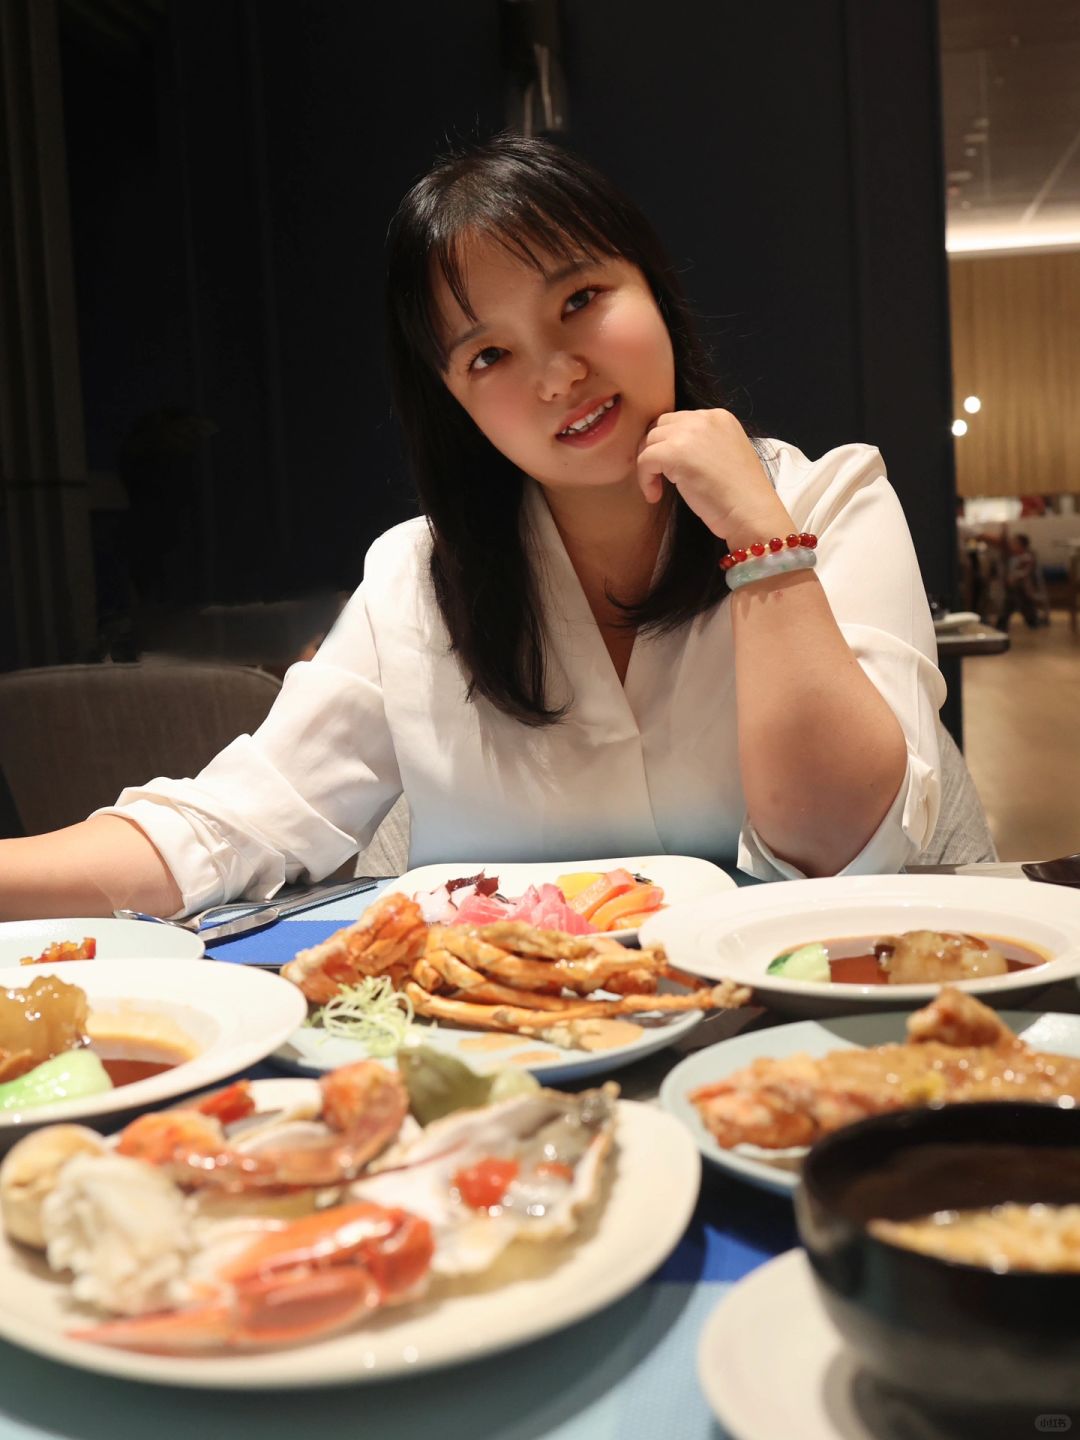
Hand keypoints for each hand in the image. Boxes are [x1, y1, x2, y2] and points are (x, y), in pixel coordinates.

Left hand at [636, 409, 791, 547]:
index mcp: (720, 417)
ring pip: (650, 441)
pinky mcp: (676, 452)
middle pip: (661, 426)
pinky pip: (645, 459)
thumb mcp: (724, 455)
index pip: (679, 420)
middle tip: (658, 476)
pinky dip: (645, 479)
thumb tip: (670, 448)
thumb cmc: (740, 495)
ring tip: (659, 489)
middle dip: (655, 450)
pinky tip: (655, 495)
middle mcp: (705, 418)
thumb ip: (702, 444)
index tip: (671, 468)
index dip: (669, 443)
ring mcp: (690, 433)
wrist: (751, 512)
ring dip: (649, 465)